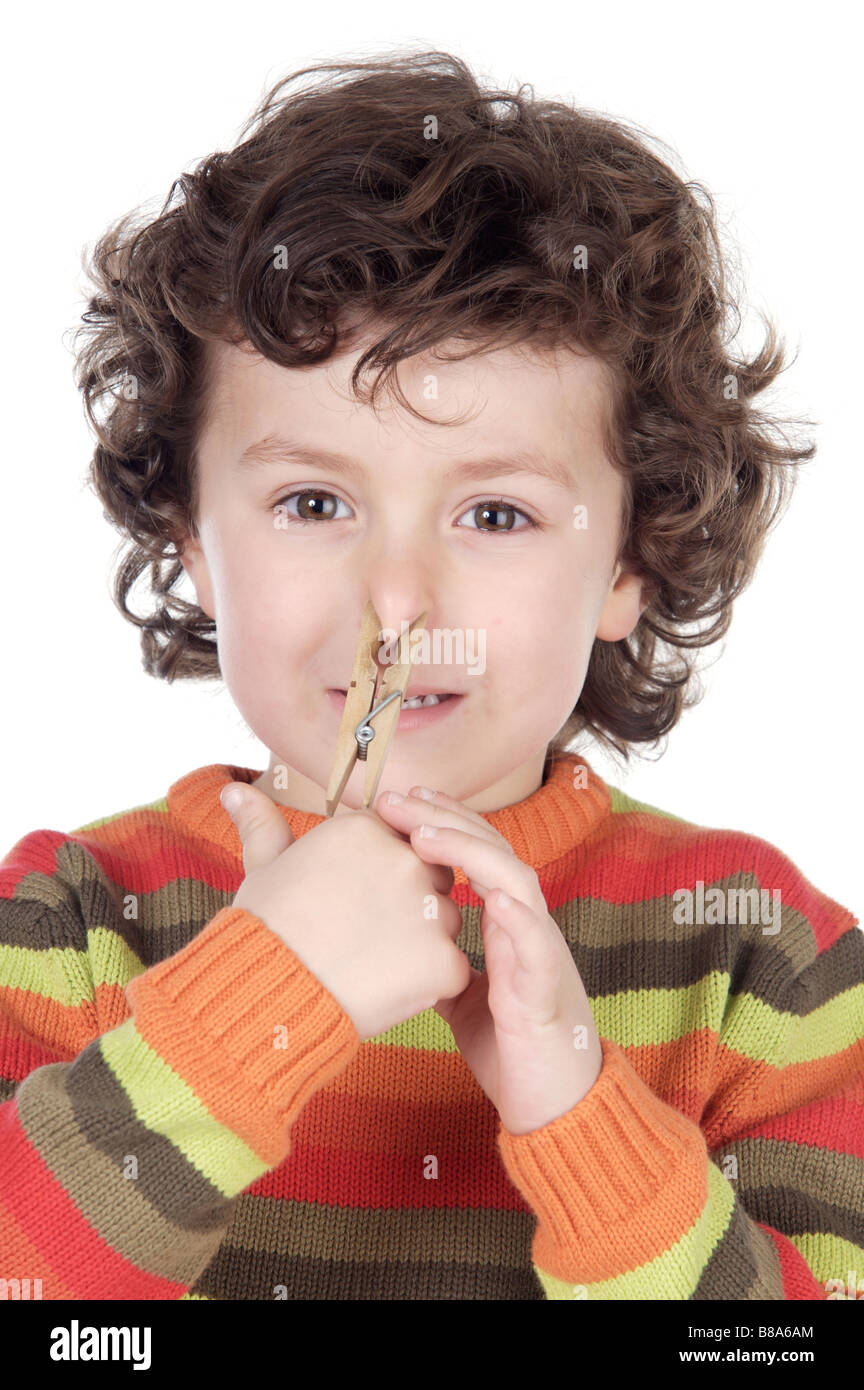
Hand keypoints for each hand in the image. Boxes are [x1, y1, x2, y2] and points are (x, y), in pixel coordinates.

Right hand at [220, 783, 470, 1040]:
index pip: (395, 839)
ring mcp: (429, 910)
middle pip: (429, 875)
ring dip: (421, 940)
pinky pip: (449, 968)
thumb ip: (262, 824)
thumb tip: (232, 792)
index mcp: (366, 829)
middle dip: (407, 900)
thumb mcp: (262, 867)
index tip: (349, 898)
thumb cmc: (264, 929)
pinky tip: (385, 988)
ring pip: (445, 921)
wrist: (268, 993)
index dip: (374, 872)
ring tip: (369, 961)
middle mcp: (406, 860)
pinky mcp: (443, 961)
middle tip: (361, 932)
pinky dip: (426, 981)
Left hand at [375, 786, 603, 1134]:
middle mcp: (527, 926)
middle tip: (396, 799)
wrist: (556, 1108)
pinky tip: (487, 896)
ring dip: (471, 853)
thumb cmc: (513, 1050)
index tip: (399, 799)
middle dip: (444, 818)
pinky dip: (515, 916)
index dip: (442, 819)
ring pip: (516, 882)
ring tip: (426, 835)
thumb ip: (442, 965)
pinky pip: (537, 944)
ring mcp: (540, 954)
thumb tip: (405, 945)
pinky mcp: (546, 991)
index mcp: (506, 923)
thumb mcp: (463, 999)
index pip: (477, 852)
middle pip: (493, 851)